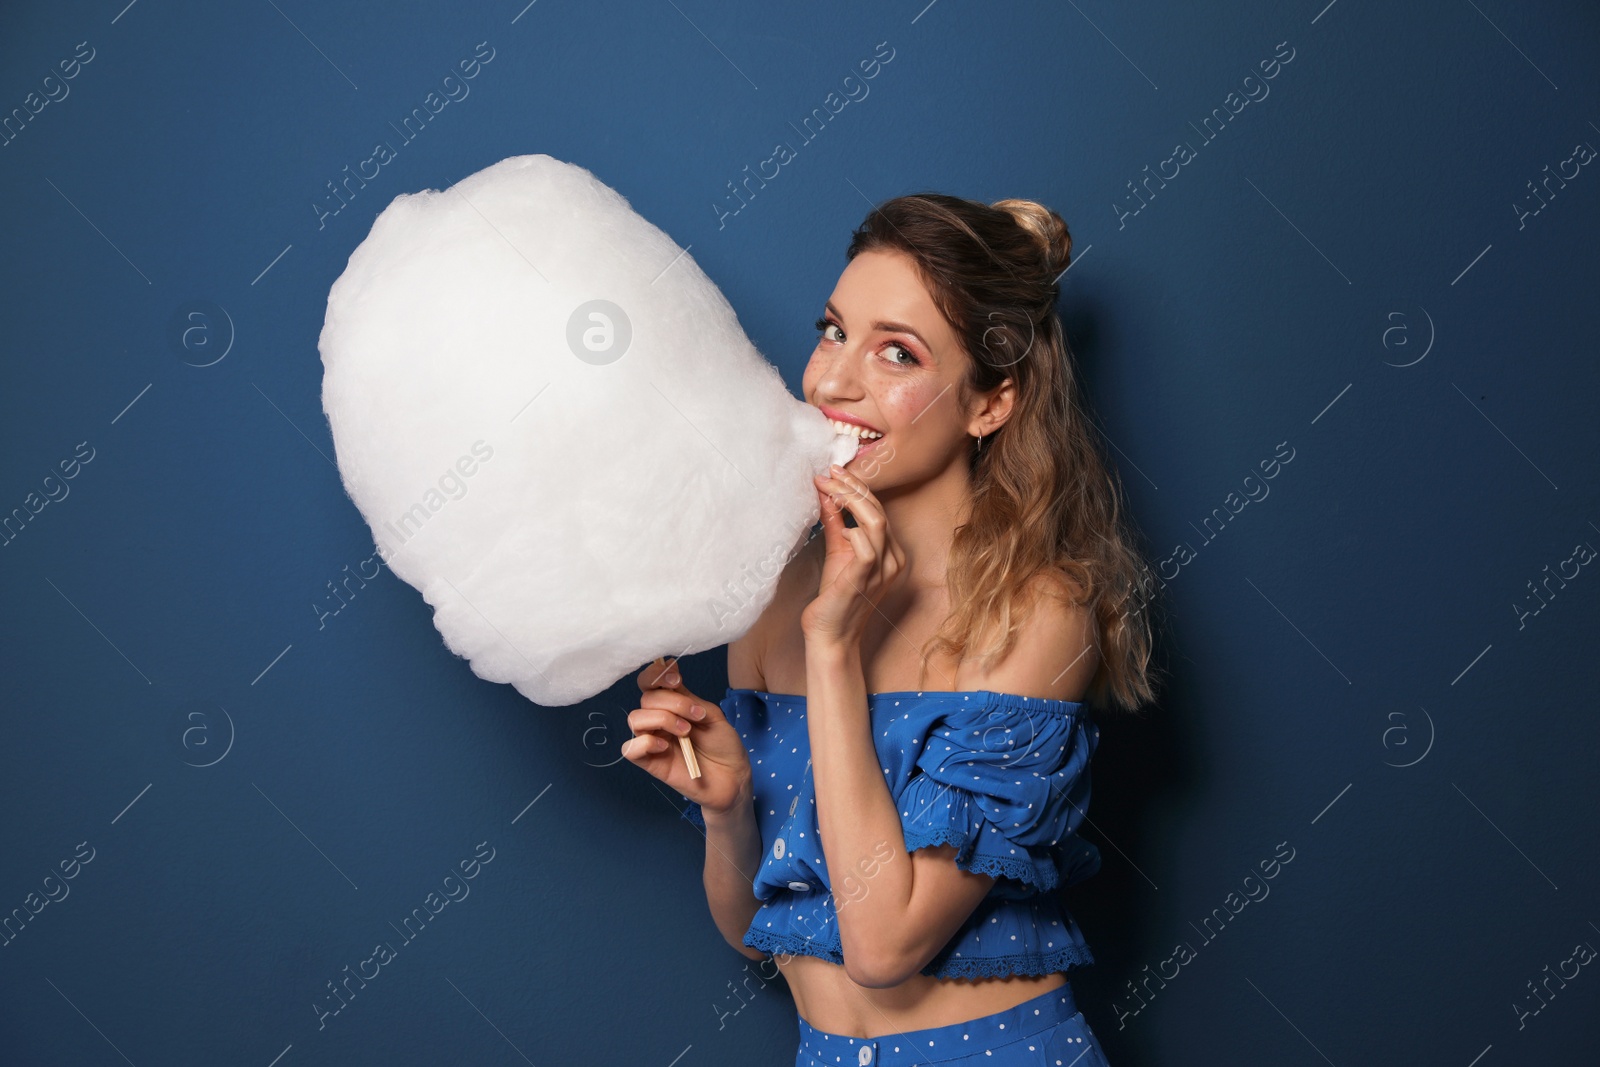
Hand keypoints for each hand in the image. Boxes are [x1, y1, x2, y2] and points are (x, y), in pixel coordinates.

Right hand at [623, 657, 752, 815]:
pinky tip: (667, 747)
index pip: (649, 682)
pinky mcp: (650, 763)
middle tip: (696, 716)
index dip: (656, 674)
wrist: (733, 776)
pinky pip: (630, 749)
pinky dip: (647, 743)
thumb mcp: (710, 714)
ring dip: (663, 720)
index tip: (676, 679)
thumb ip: (687, 697)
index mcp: (672, 704)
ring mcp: (653, 740)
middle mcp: (659, 720)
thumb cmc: (723, 745)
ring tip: (686, 732)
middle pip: (646, 699)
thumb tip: (668, 673)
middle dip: (672, 702)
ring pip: (635, 719)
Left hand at [801, 464, 906, 646]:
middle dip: (853, 487)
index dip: (857, 488)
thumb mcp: (837, 551)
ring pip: (876, 523)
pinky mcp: (864, 580)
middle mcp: (892, 560)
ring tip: (828, 489)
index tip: (834, 472)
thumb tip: (825, 492)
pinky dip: (853, 531)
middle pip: (879, 511)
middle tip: (830, 472)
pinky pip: (866, 548)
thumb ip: (835, 522)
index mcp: (890, 552)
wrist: (830, 635)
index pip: (878, 510)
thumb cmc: (834, 596)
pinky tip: (839, 528)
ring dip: (850, 501)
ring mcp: (882, 571)